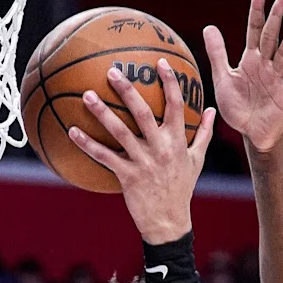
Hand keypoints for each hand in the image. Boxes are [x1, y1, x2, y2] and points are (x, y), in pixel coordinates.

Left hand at [68, 59, 215, 244]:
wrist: (168, 221)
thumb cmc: (181, 188)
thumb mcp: (196, 160)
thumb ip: (204, 133)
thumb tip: (211, 109)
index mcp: (177, 141)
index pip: (176, 105)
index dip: (169, 82)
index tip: (160, 61)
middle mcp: (160, 148)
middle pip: (143, 113)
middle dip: (127, 90)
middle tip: (111, 71)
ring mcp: (143, 162)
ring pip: (120, 132)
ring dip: (102, 113)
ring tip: (87, 95)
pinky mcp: (127, 176)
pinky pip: (104, 157)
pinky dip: (87, 144)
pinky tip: (71, 131)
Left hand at [203, 0, 282, 153]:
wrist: (250, 133)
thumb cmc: (238, 106)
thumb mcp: (223, 78)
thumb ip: (218, 54)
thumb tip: (209, 26)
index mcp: (251, 59)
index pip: (255, 29)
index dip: (257, 10)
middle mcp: (267, 65)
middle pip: (272, 36)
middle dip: (277, 16)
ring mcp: (278, 80)